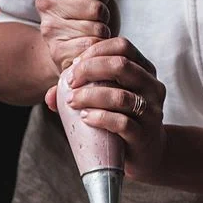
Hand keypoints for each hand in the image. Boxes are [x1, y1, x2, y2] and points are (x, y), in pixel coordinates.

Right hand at [35, 0, 118, 72]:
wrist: (78, 46)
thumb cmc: (89, 15)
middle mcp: (46, 4)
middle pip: (94, 8)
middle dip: (103, 14)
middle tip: (97, 19)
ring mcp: (49, 29)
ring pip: (94, 28)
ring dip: (102, 32)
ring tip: (94, 32)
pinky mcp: (57, 51)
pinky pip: (89, 46)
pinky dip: (97, 47)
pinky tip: (91, 46)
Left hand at [46, 37, 166, 182]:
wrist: (146, 156)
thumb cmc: (123, 122)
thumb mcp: (108, 101)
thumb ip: (82, 92)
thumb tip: (49, 96)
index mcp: (145, 71)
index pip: (122, 47)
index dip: (95, 51)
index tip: (74, 66)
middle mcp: (152, 88)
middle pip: (121, 65)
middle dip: (89, 70)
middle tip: (70, 82)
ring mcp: (151, 112)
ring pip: (120, 96)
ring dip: (90, 96)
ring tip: (71, 102)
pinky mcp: (144, 136)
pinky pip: (121, 123)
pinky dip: (99, 118)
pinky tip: (85, 118)